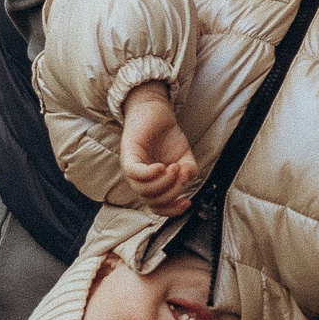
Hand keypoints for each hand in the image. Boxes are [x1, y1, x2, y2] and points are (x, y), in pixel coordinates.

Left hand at [119, 81, 197, 216]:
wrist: (155, 109)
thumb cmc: (167, 134)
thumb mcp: (184, 155)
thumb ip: (189, 170)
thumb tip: (190, 179)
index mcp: (152, 183)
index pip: (157, 206)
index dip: (172, 210)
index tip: (187, 202)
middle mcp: (140, 179)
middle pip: (151, 201)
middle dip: (171, 193)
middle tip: (182, 177)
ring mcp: (133, 167)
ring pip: (143, 190)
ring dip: (164, 183)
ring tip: (175, 167)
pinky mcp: (128, 155)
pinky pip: (135, 173)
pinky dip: (150, 174)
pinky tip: (162, 166)